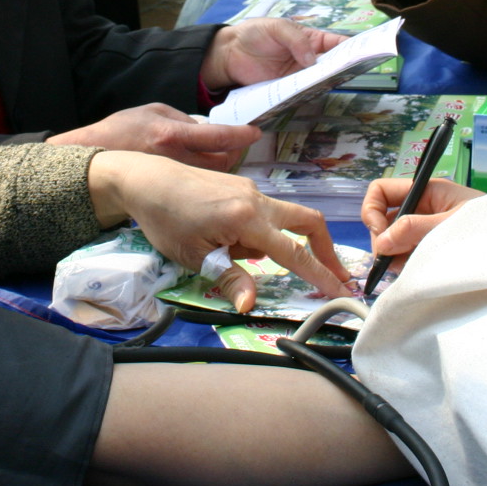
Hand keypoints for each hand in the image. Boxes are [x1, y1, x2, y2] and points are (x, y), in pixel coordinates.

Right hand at [48, 103, 258, 170]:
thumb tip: (206, 128)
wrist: (93, 162)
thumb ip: (182, 119)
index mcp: (171, 135)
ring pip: (212, 181)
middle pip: (221, 164)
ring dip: (223, 173)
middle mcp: (175, 160)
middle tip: (238, 149)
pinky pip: (197, 191)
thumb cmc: (119, 131)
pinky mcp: (167, 196)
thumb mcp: (152, 111)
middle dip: (234, 157)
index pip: (217, 137)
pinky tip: (207, 179)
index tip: (255, 133)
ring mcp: (172, 181)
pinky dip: (207, 184)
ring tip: (224, 162)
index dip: (240, 136)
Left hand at [88, 151, 352, 310]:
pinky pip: (264, 211)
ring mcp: (250, 189)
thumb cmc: (166, 220)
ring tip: (244, 259)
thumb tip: (251, 306)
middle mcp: (257, 200)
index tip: (341, 290)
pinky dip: (264, 232)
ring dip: (284, 242)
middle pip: (307, 222)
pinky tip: (231, 244)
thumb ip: (230, 279)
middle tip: (335, 276)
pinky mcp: (241, 186)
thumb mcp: (195, 257)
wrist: (145, 179)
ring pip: (284, 217)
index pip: (294, 252)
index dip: (320, 274)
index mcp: (248, 219)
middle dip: (325, 250)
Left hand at [198, 18, 347, 90]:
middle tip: (353, 72)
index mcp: (312, 39)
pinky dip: (307, 93)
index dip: (352, 48)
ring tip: (335, 83)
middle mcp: (309, 59)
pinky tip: (312, 93)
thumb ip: (296, 40)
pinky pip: (301, 92)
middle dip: (343, 68)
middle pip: (332, 65)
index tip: (365, 54)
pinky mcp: (286, 89)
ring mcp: (299, 75)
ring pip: (319, 81)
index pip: (337, 44)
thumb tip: (312, 59)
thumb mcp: (277, 27)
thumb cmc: (255, 33)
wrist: (229, 53)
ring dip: (326, 82)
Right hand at [361, 177, 480, 266]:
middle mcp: (422, 208)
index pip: (382, 190)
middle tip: (393, 260)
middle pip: (384, 218)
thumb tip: (382, 241)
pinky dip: (404, 264)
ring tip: (410, 267)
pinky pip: (405, 255)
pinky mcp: (430, 248)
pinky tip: (417, 271)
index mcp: (426, 191)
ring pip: (393, 240)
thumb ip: (416, 230)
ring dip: (394, 255)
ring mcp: (424, 229)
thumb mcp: (452, 224)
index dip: (372, 210)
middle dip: (383, 239)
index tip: (379, 235)